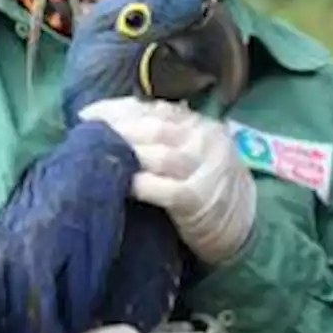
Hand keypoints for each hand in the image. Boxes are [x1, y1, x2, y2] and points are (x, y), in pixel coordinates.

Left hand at [79, 97, 255, 264]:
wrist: (245, 223)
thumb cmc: (205, 187)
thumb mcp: (189, 152)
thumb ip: (161, 137)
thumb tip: (111, 123)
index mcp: (197, 123)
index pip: (153, 109)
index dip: (117, 109)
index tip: (87, 116)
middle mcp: (205, 138)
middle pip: (153, 128)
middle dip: (116, 130)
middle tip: (86, 137)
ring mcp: (206, 168)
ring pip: (159, 154)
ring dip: (126, 155)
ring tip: (97, 159)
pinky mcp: (201, 199)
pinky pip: (168, 190)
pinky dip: (143, 185)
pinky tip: (125, 185)